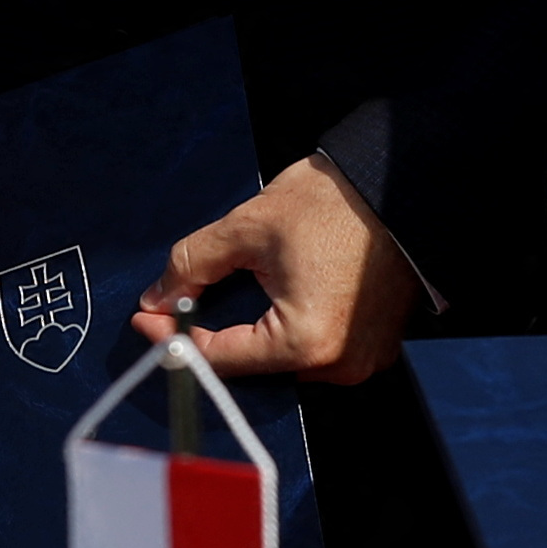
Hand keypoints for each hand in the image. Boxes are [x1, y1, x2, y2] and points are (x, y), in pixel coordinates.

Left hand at [136, 154, 419, 382]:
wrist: (401, 182)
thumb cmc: (334, 202)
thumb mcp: (249, 227)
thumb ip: (193, 265)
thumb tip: (158, 296)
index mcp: (306, 342)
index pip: (221, 357)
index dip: (175, 337)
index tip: (145, 319)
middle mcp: (337, 366)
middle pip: (253, 364)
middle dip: (213, 335)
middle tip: (177, 304)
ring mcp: (361, 360)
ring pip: (284, 358)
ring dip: (252, 332)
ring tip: (228, 295)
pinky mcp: (375, 345)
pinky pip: (317, 348)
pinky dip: (288, 328)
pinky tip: (272, 295)